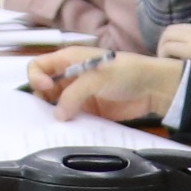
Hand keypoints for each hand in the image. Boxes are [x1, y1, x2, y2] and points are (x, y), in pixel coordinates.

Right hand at [30, 49, 178, 123]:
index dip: (36, 77)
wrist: (153, 88)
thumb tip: (58, 116)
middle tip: (48, 111)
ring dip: (53, 114)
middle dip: (41, 99)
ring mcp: (77, 95)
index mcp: (68, 60)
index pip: (38, 66)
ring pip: (54, 105)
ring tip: (57, 123)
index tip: (46, 89)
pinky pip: (70, 119)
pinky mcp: (87, 111)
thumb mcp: (96, 77)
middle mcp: (68, 77)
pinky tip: (69, 130)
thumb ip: (74, 95)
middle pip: (42, 88)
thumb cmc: (125, 72)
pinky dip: (67, 124)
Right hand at [156, 21, 190, 61]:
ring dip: (173, 36)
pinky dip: (186, 34)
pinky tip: (189, 43)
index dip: (161, 54)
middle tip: (163, 53)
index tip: (162, 62)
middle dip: (162, 42)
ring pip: (178, 26)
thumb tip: (169, 62)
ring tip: (174, 47)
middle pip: (168, 32)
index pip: (167, 46)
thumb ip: (182, 64)